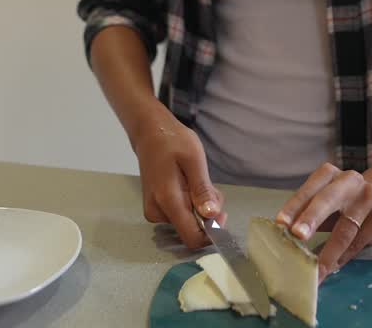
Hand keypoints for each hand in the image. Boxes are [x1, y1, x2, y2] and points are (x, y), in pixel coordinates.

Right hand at [131, 109, 225, 250]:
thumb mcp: (194, 160)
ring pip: (188, 222)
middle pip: (192, 229)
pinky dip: (191, 204)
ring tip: (197, 180)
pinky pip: (181, 215)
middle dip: (207, 214)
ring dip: (200, 207)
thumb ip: (203, 190)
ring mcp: (154, 212)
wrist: (150, 133)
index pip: (191, 237)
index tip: (221, 213)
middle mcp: (157, 212)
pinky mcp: (156, 209)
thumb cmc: (173, 142)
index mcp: (167, 200)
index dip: (211, 232)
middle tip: (209, 186)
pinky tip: (189, 185)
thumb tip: (212, 216)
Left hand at [275, 163, 371, 281]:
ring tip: (316, 270)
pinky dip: (343, 257)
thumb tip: (285, 235)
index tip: (281, 224)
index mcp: (329, 174)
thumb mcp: (324, 199)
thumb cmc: (342, 201)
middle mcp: (350, 181)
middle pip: (328, 200)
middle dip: (311, 218)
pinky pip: (358, 241)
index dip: (294, 208)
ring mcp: (369, 197)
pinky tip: (332, 267)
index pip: (308, 191)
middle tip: (297, 236)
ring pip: (345, 228)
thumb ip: (307, 212)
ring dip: (328, 252)